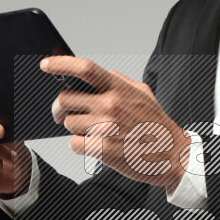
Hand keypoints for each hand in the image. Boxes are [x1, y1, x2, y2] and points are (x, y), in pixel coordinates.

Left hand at [41, 55, 190, 190]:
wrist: (173, 155)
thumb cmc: (158, 126)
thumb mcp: (144, 94)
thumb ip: (121, 81)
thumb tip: (103, 73)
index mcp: (119, 89)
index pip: (84, 68)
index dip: (61, 64)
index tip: (46, 65)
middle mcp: (110, 105)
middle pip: (64, 99)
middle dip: (62, 108)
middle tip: (66, 114)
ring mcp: (105, 127)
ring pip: (69, 124)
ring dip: (77, 129)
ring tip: (97, 133)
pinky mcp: (102, 149)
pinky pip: (74, 144)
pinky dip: (81, 147)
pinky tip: (98, 146)